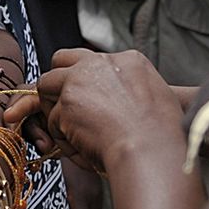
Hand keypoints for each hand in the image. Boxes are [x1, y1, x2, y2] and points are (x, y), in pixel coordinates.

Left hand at [32, 49, 182, 171]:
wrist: (151, 151)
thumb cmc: (161, 136)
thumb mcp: (158, 96)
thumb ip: (134, 86)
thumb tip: (124, 96)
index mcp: (127, 60)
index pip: (91, 58)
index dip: (84, 78)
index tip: (88, 97)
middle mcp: (99, 63)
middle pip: (60, 61)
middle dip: (57, 83)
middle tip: (67, 108)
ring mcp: (79, 81)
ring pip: (46, 86)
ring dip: (54, 109)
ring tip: (73, 132)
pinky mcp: (66, 104)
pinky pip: (52, 121)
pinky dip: (63, 139)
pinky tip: (82, 151)